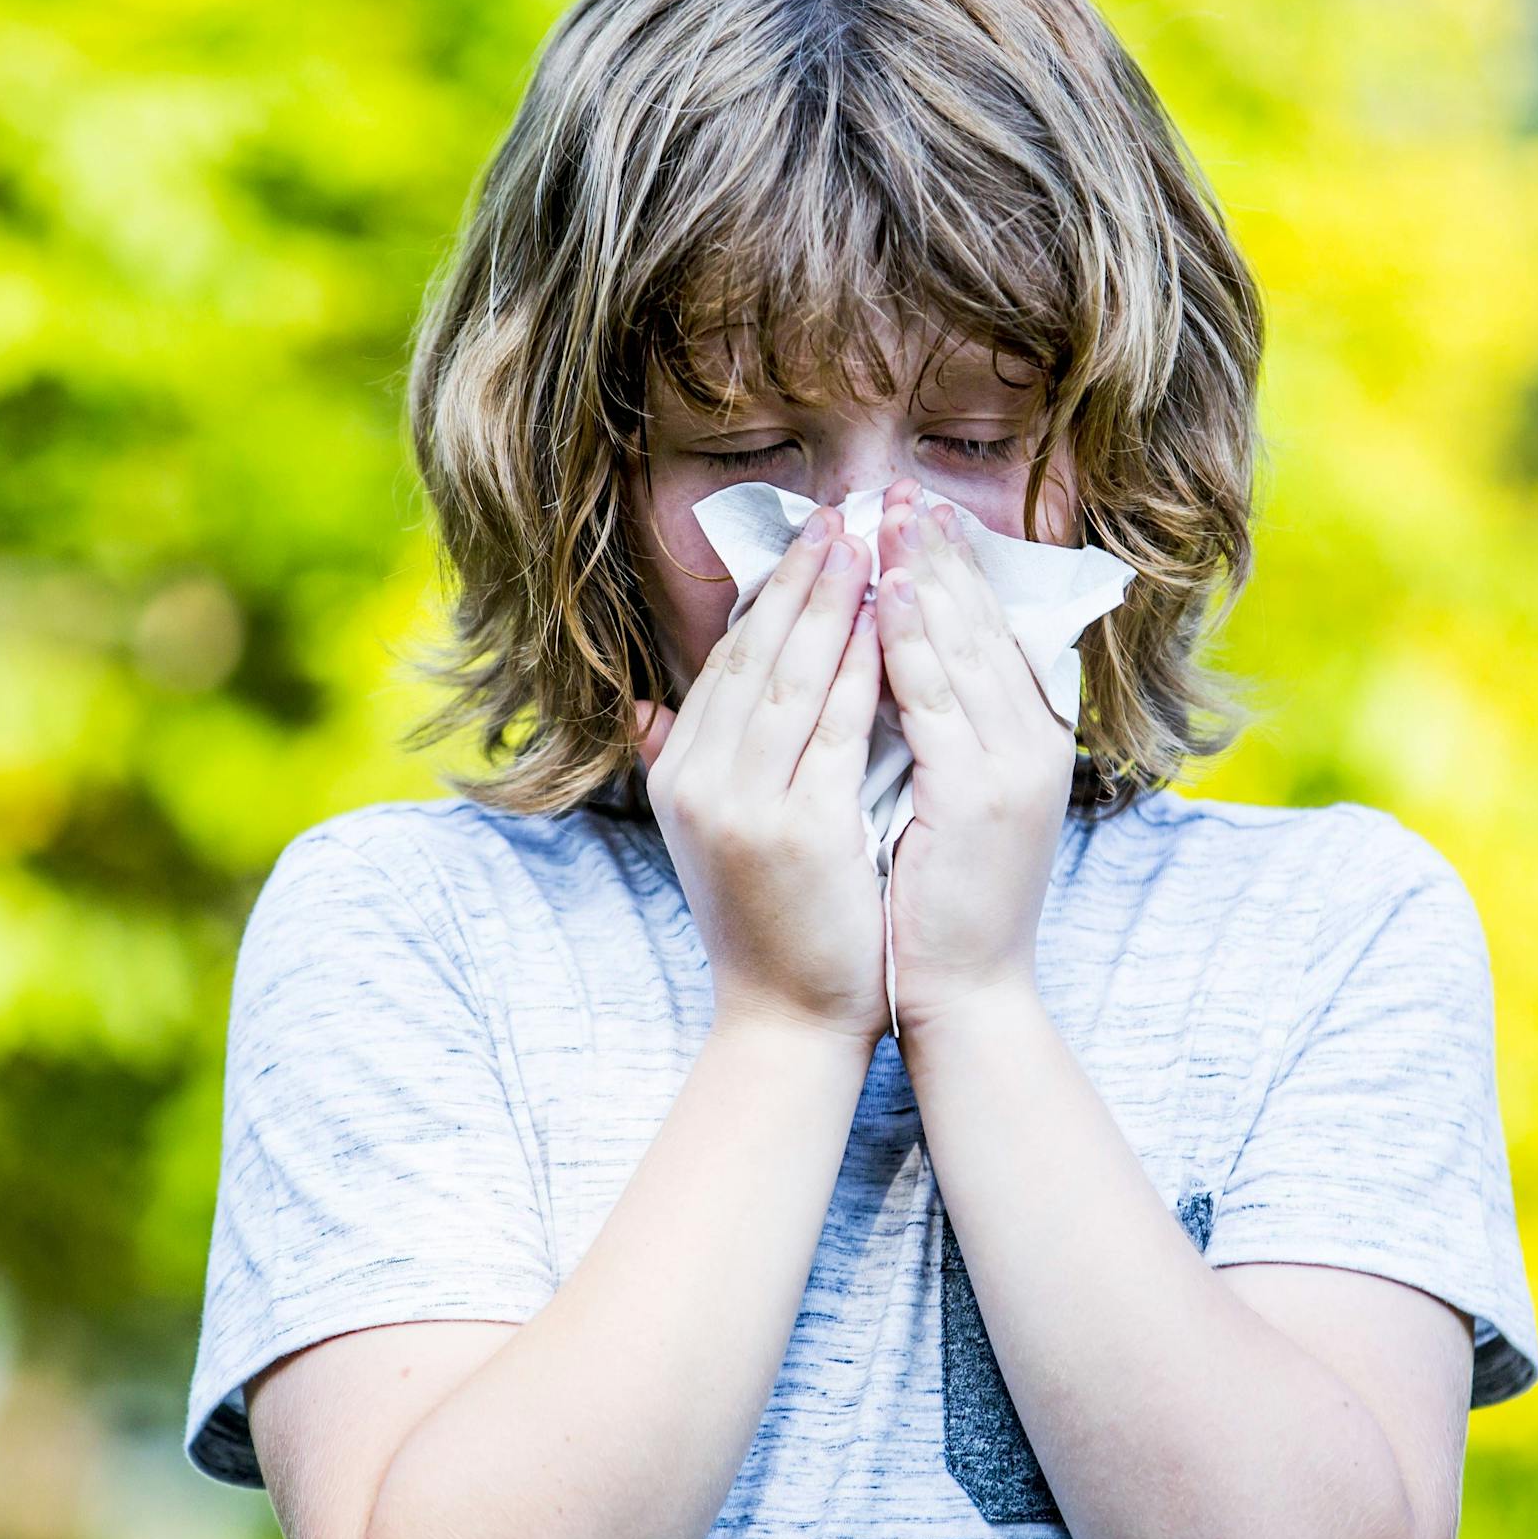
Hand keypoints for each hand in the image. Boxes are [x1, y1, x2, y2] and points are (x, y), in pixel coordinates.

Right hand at [634, 505, 887, 1050]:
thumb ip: (678, 766)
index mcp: (681, 777)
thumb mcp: (706, 841)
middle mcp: (701, 782)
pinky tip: (888, 623)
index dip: (771, 599)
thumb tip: (649, 708)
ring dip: (834, 604)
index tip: (808, 543)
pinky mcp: (799, 829)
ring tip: (869, 545)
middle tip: (843, 517)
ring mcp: (745, 804)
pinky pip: (838, 729)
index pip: (729, 665)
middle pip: (757, 657)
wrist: (784, 1020)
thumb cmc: (767, 927)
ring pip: (794, 679)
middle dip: (802, 580)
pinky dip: (863, 669)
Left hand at [871, 481, 1076, 1038]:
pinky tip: (880, 596)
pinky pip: (936, 700)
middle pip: (985, 623)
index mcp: (1029, 741)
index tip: (920, 515)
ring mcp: (1013, 766)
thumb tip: (899, 671)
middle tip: (899, 489)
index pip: (996, 632)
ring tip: (887, 515)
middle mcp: (1033, 743)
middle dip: (938, 553)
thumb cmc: (942, 904)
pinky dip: (909, 642)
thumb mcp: (949, 804)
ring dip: (922, 575)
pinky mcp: (981, 795)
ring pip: (964, 648)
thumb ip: (935, 736)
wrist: (967, 995)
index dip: (959, 570)